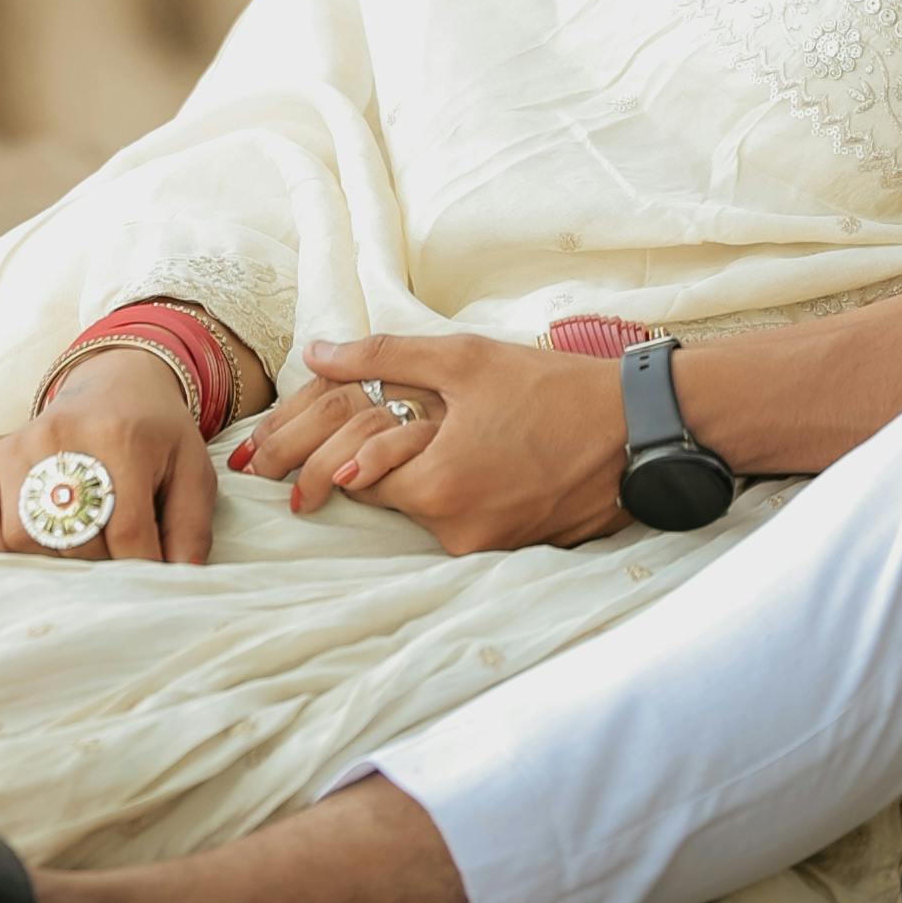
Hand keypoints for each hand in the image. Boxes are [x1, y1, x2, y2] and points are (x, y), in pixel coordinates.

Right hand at [0, 350, 217, 564]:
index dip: (142, 567)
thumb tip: (178, 577)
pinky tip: (33, 540)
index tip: (151, 573)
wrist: (116, 383)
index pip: (126, 532)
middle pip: (72, 541)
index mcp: (120, 437)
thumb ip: (191, 526)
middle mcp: (62, 437)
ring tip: (80, 540)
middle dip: (100, 563)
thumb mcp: (192, 469)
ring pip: (23, 538)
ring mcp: (20, 446)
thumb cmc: (157, 435)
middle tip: (116, 550)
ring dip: (54, 557)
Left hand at [236, 329, 633, 555]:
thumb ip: (383, 357)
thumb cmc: (551, 390)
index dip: (312, 455)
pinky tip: (449, 462)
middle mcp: (453, 529)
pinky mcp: (508, 549)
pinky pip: (453, 519)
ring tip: (382, 449)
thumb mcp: (463, 359)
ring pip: (416, 510)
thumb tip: (316, 354)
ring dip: (399, 479)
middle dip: (339, 471)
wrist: (634, 434)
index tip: (267, 455)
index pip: (349, 474)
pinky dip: (440, 491)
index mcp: (435, 486)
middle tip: (280, 460)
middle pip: (377, 500)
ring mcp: (482, 546)